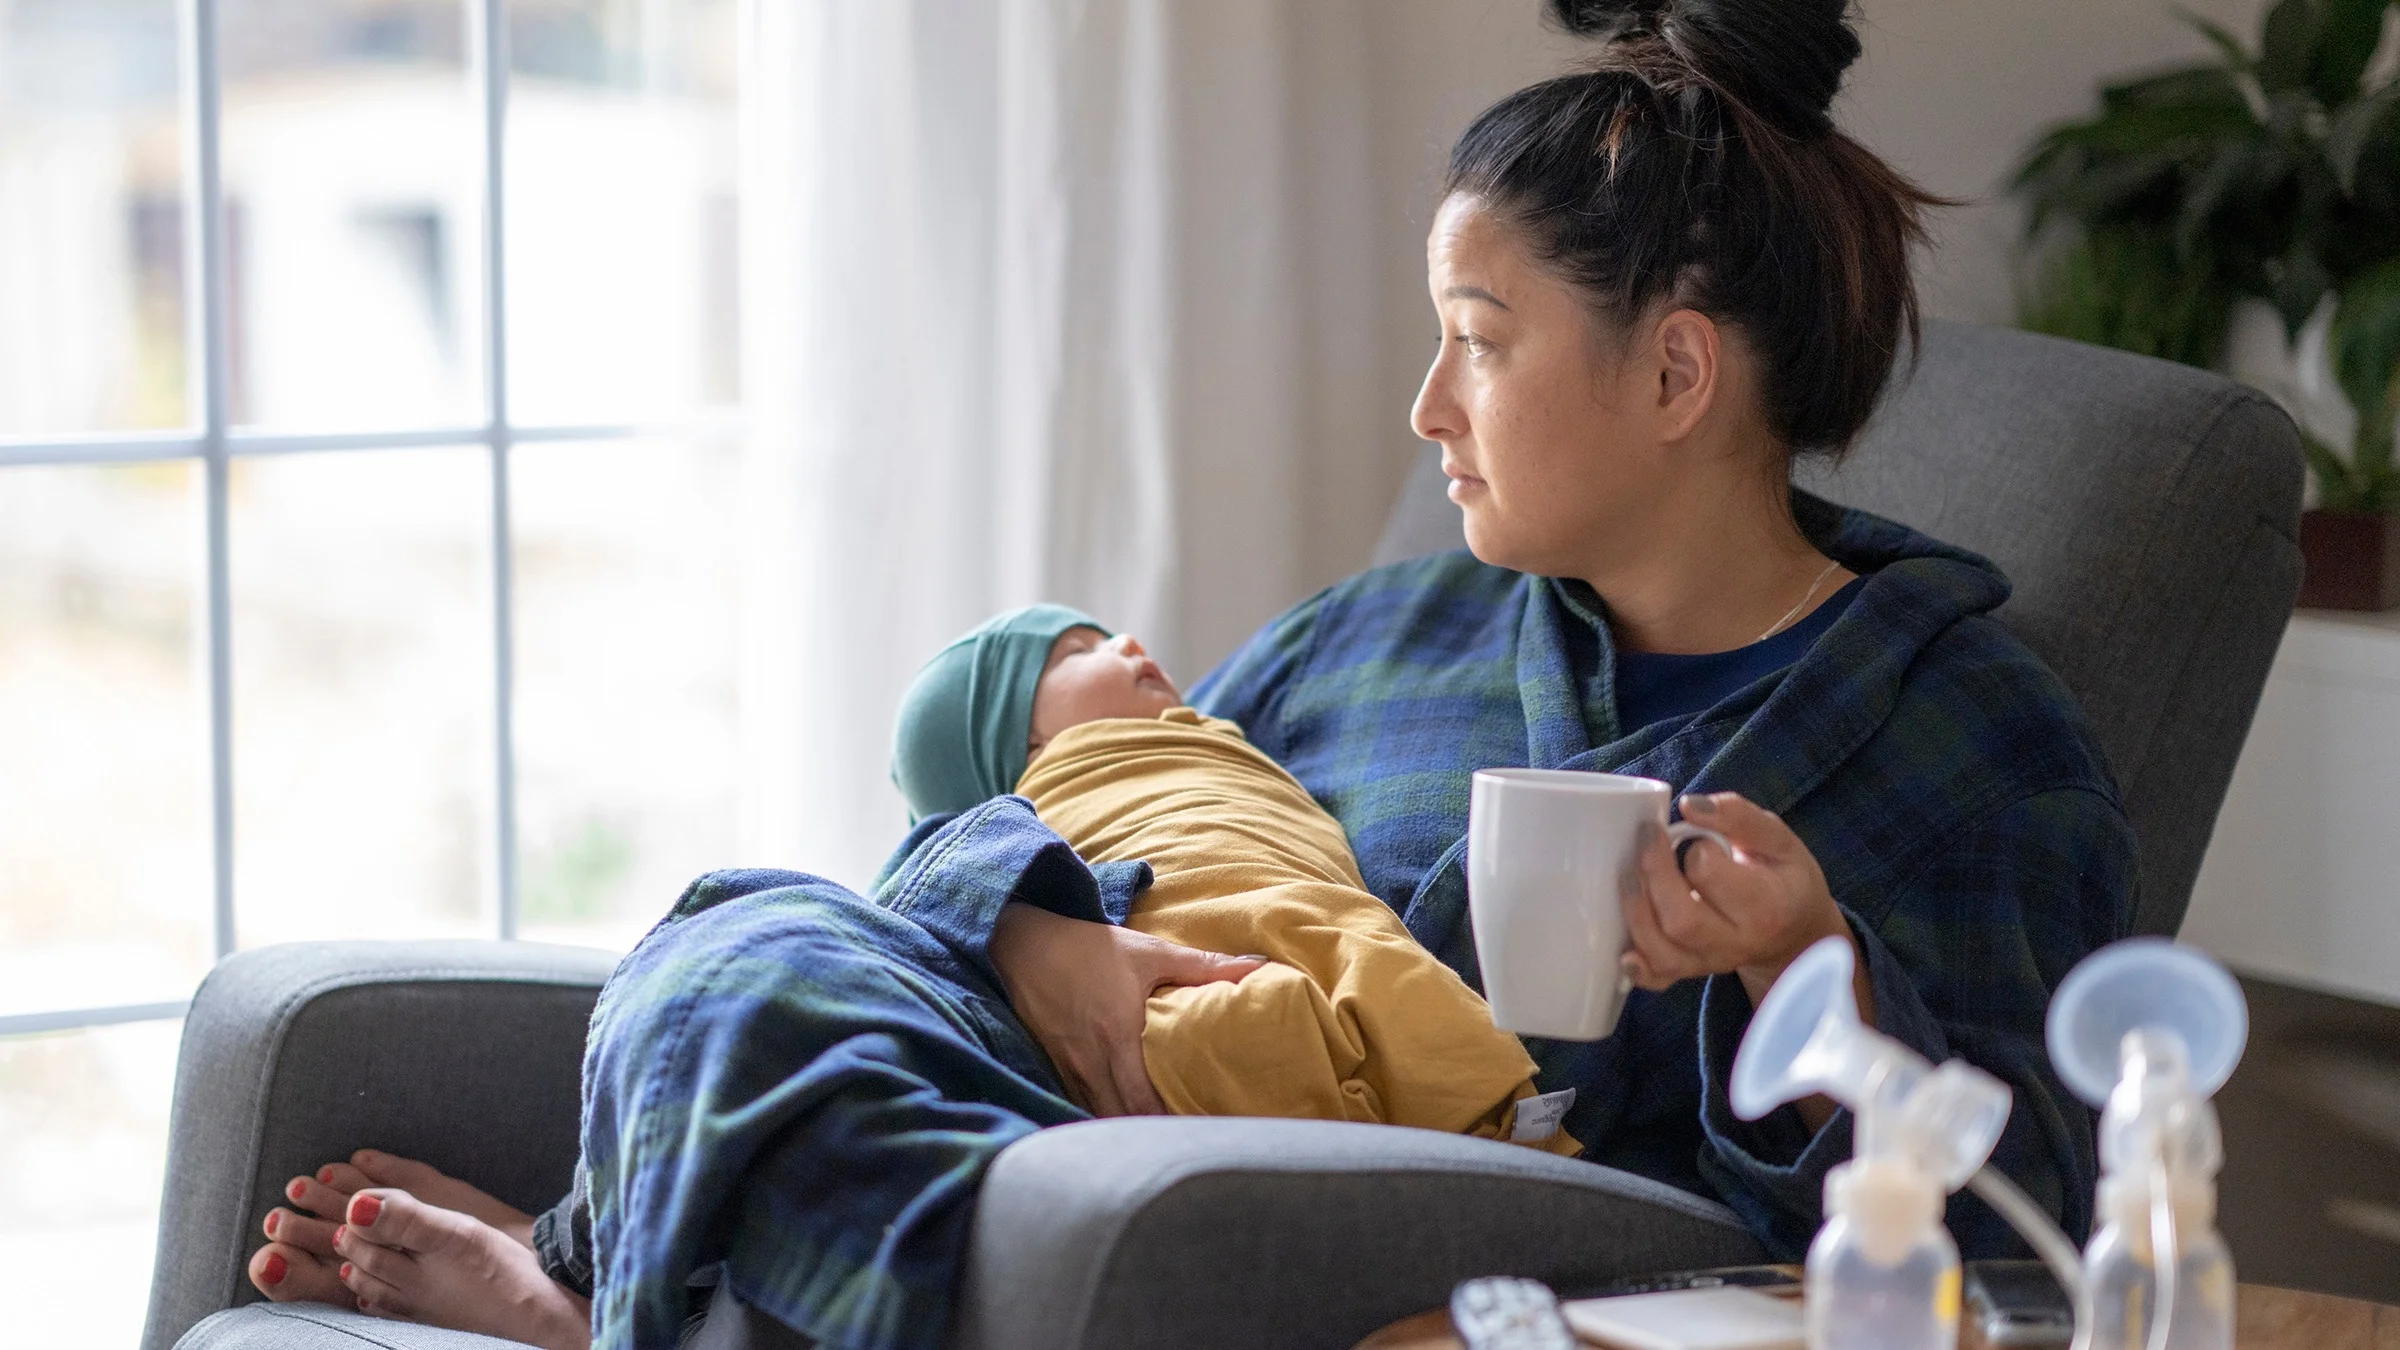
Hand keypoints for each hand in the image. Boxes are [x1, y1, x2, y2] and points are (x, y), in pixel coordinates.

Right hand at [987, 902, 1265, 1116]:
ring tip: (1162, 1141)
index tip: (1203, 1134)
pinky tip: (1126, 1120)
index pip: (1142, 1102)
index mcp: (1116, 1038)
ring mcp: (1068, 1069)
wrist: (1022, 944)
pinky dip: (1105, 1116)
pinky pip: (1081, 1105)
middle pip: (1120, 1121)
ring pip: (1099, 1118)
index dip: (1170, 1125)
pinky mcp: (1055, 1068)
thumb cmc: (1089, 948)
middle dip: (1151, 1140)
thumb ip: (1203, 965)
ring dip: (1127, 1131)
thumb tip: (1258, 967)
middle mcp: (1090, 1063)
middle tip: (1188, 1144)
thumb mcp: (1148, 953)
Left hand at [1621, 792, 1866, 1020]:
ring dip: (1635, 912)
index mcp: (1766, 905)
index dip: (1694, 849)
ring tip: (1630, 874)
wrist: (1796, 931)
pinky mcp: (1691, 972)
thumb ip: (1738, 816)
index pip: (1711, 875)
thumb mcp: (1779, 839)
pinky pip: (1659, 979)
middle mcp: (1738, 942)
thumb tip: (1690, 805)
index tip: (1697, 836)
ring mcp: (1712, 962)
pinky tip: (1623, 951)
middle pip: (1681, 920)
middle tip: (1648, 838)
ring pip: (1662, 952)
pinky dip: (1637, 968)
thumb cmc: (1785, 879)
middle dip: (1652, 875)